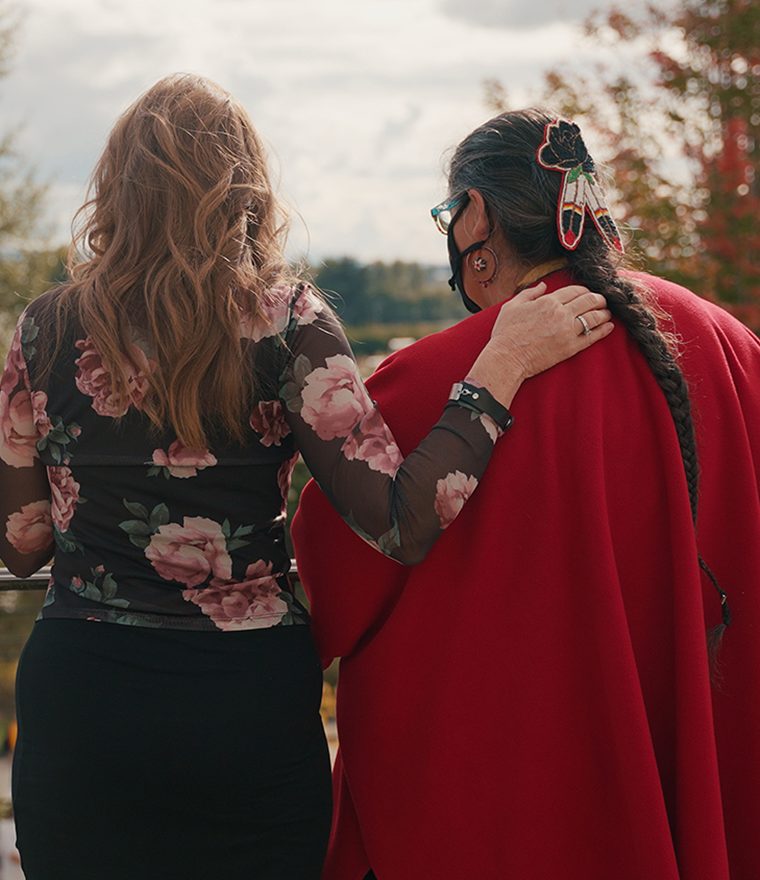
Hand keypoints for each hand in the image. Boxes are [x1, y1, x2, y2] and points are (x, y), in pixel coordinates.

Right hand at [467, 282, 613, 406]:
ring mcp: (567, 331)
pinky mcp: (570, 348)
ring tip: (607, 313)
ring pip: (594, 317)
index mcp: (548, 302)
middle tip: (602, 301)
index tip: (587, 293)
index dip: (584, 290)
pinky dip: (603, 330)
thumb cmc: (506, 333)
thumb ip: (529, 293)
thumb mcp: (512, 306)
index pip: (575, 290)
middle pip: (589, 301)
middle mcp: (561, 314)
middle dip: (598, 299)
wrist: (507, 358)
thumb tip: (543, 286)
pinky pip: (592, 336)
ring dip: (604, 313)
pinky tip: (609, 326)